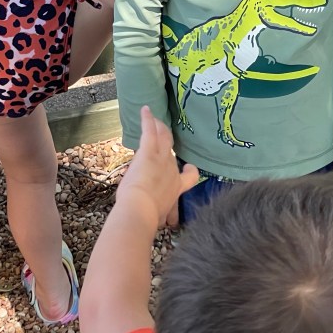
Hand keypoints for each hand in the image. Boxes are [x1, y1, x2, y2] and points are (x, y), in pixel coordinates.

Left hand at [117, 106, 198, 228]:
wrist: (141, 210)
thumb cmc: (149, 217)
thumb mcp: (161, 217)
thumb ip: (163, 215)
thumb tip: (164, 223)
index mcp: (176, 187)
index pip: (189, 177)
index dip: (190, 171)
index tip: (190, 168)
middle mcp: (172, 169)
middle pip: (172, 151)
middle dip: (169, 142)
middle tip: (167, 134)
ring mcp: (161, 158)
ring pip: (163, 137)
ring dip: (160, 127)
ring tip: (157, 119)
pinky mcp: (148, 151)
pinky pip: (150, 131)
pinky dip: (148, 119)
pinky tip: (145, 109)